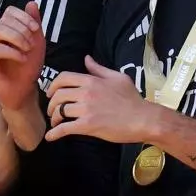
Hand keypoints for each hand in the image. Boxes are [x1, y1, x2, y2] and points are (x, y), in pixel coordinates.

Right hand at [0, 2, 46, 112]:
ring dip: (17, 39)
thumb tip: (31, 3)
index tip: (36, 29)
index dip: (23, 17)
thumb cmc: (28, 67)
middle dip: (22, 30)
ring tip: (27, 50)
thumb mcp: (36, 42)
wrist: (24, 90)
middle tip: (32, 44)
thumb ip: (33, 23)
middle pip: (3, 21)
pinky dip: (12, 52)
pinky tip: (21, 58)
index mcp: (3, 30)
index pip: (9, 12)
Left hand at [45, 57, 159, 142]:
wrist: (144, 119)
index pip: (63, 78)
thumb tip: (86, 58)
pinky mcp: (88, 125)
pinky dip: (54, 133)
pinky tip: (50, 137)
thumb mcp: (118, 77)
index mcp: (91, 81)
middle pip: (58, 95)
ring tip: (55, 122)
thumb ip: (99, 69)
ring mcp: (86, 109)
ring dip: (53, 118)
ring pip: (59, 111)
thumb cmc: (133, 99)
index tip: (51, 93)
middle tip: (52, 110)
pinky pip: (65, 128)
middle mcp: (86, 93)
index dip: (53, 85)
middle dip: (51, 103)